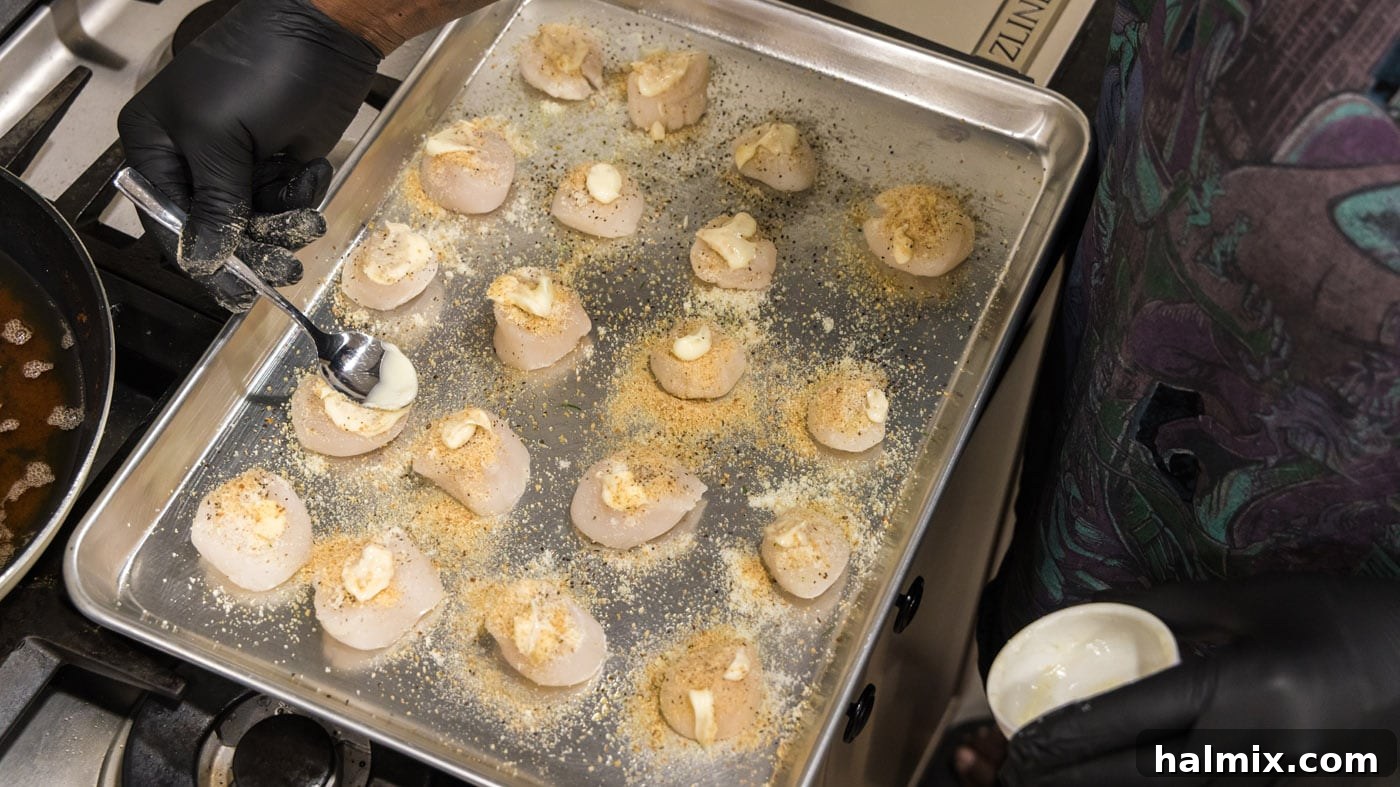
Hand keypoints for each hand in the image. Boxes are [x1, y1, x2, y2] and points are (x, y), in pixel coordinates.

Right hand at [118, 0, 379, 309]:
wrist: (325, 37)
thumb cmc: (259, 68)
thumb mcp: (221, 138)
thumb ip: (213, 203)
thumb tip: (202, 260)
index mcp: (155, 147)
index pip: (166, 224)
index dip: (200, 262)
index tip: (233, 292)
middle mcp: (193, 161)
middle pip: (215, 233)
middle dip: (252, 250)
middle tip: (284, 268)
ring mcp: (238, 165)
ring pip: (256, 226)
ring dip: (285, 228)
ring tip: (305, 219)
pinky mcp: (278, 165)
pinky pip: (286, 205)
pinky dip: (302, 196)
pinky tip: (310, 168)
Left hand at [1001, 575, 1399, 785]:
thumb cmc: (1337, 620)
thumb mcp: (1251, 601)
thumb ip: (1167, 605)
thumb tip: (1087, 607)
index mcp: (1243, 687)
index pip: (1132, 719)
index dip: (1066, 737)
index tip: (1017, 745)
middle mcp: (1255, 748)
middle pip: (1140, 780)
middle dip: (1068, 783)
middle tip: (1013, 776)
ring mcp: (1272, 783)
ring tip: (1048, 785)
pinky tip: (1112, 785)